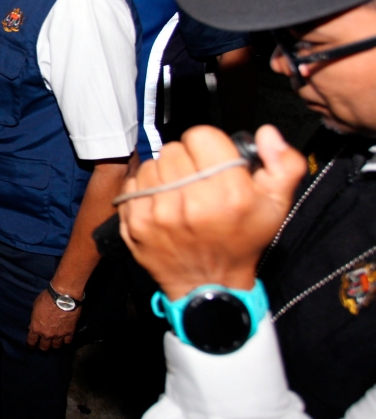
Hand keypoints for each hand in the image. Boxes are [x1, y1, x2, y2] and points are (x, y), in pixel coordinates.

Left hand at [27, 289, 80, 349]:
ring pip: (56, 347)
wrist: (63, 297)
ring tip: (55, 347)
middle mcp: (46, 334)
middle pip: (44, 347)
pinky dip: (66, 342)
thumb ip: (35, 318)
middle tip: (43, 349)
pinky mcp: (69, 332)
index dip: (31, 346)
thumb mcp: (35, 307)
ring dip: (55, 347)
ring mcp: (59, 335)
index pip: (31, 341)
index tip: (32, 348)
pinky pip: (67, 342)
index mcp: (36, 328)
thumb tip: (34, 324)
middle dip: (43, 349)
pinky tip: (65, 342)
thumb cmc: (47, 298)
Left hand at [118, 125, 305, 300]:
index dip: (207, 145)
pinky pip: (134, 185)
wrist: (210, 285)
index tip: (211, 161)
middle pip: (174, 149)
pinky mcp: (137, 223)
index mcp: (229, 192)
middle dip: (186, 160)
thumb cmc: (243, 242)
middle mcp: (192, 200)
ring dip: (164, 174)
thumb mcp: (277, 206)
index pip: (200, 136)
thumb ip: (283, 164)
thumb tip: (266, 133)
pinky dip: (145, 191)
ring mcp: (160, 213)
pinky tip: (162, 205)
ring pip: (152, 165)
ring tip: (179, 193)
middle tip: (196, 180)